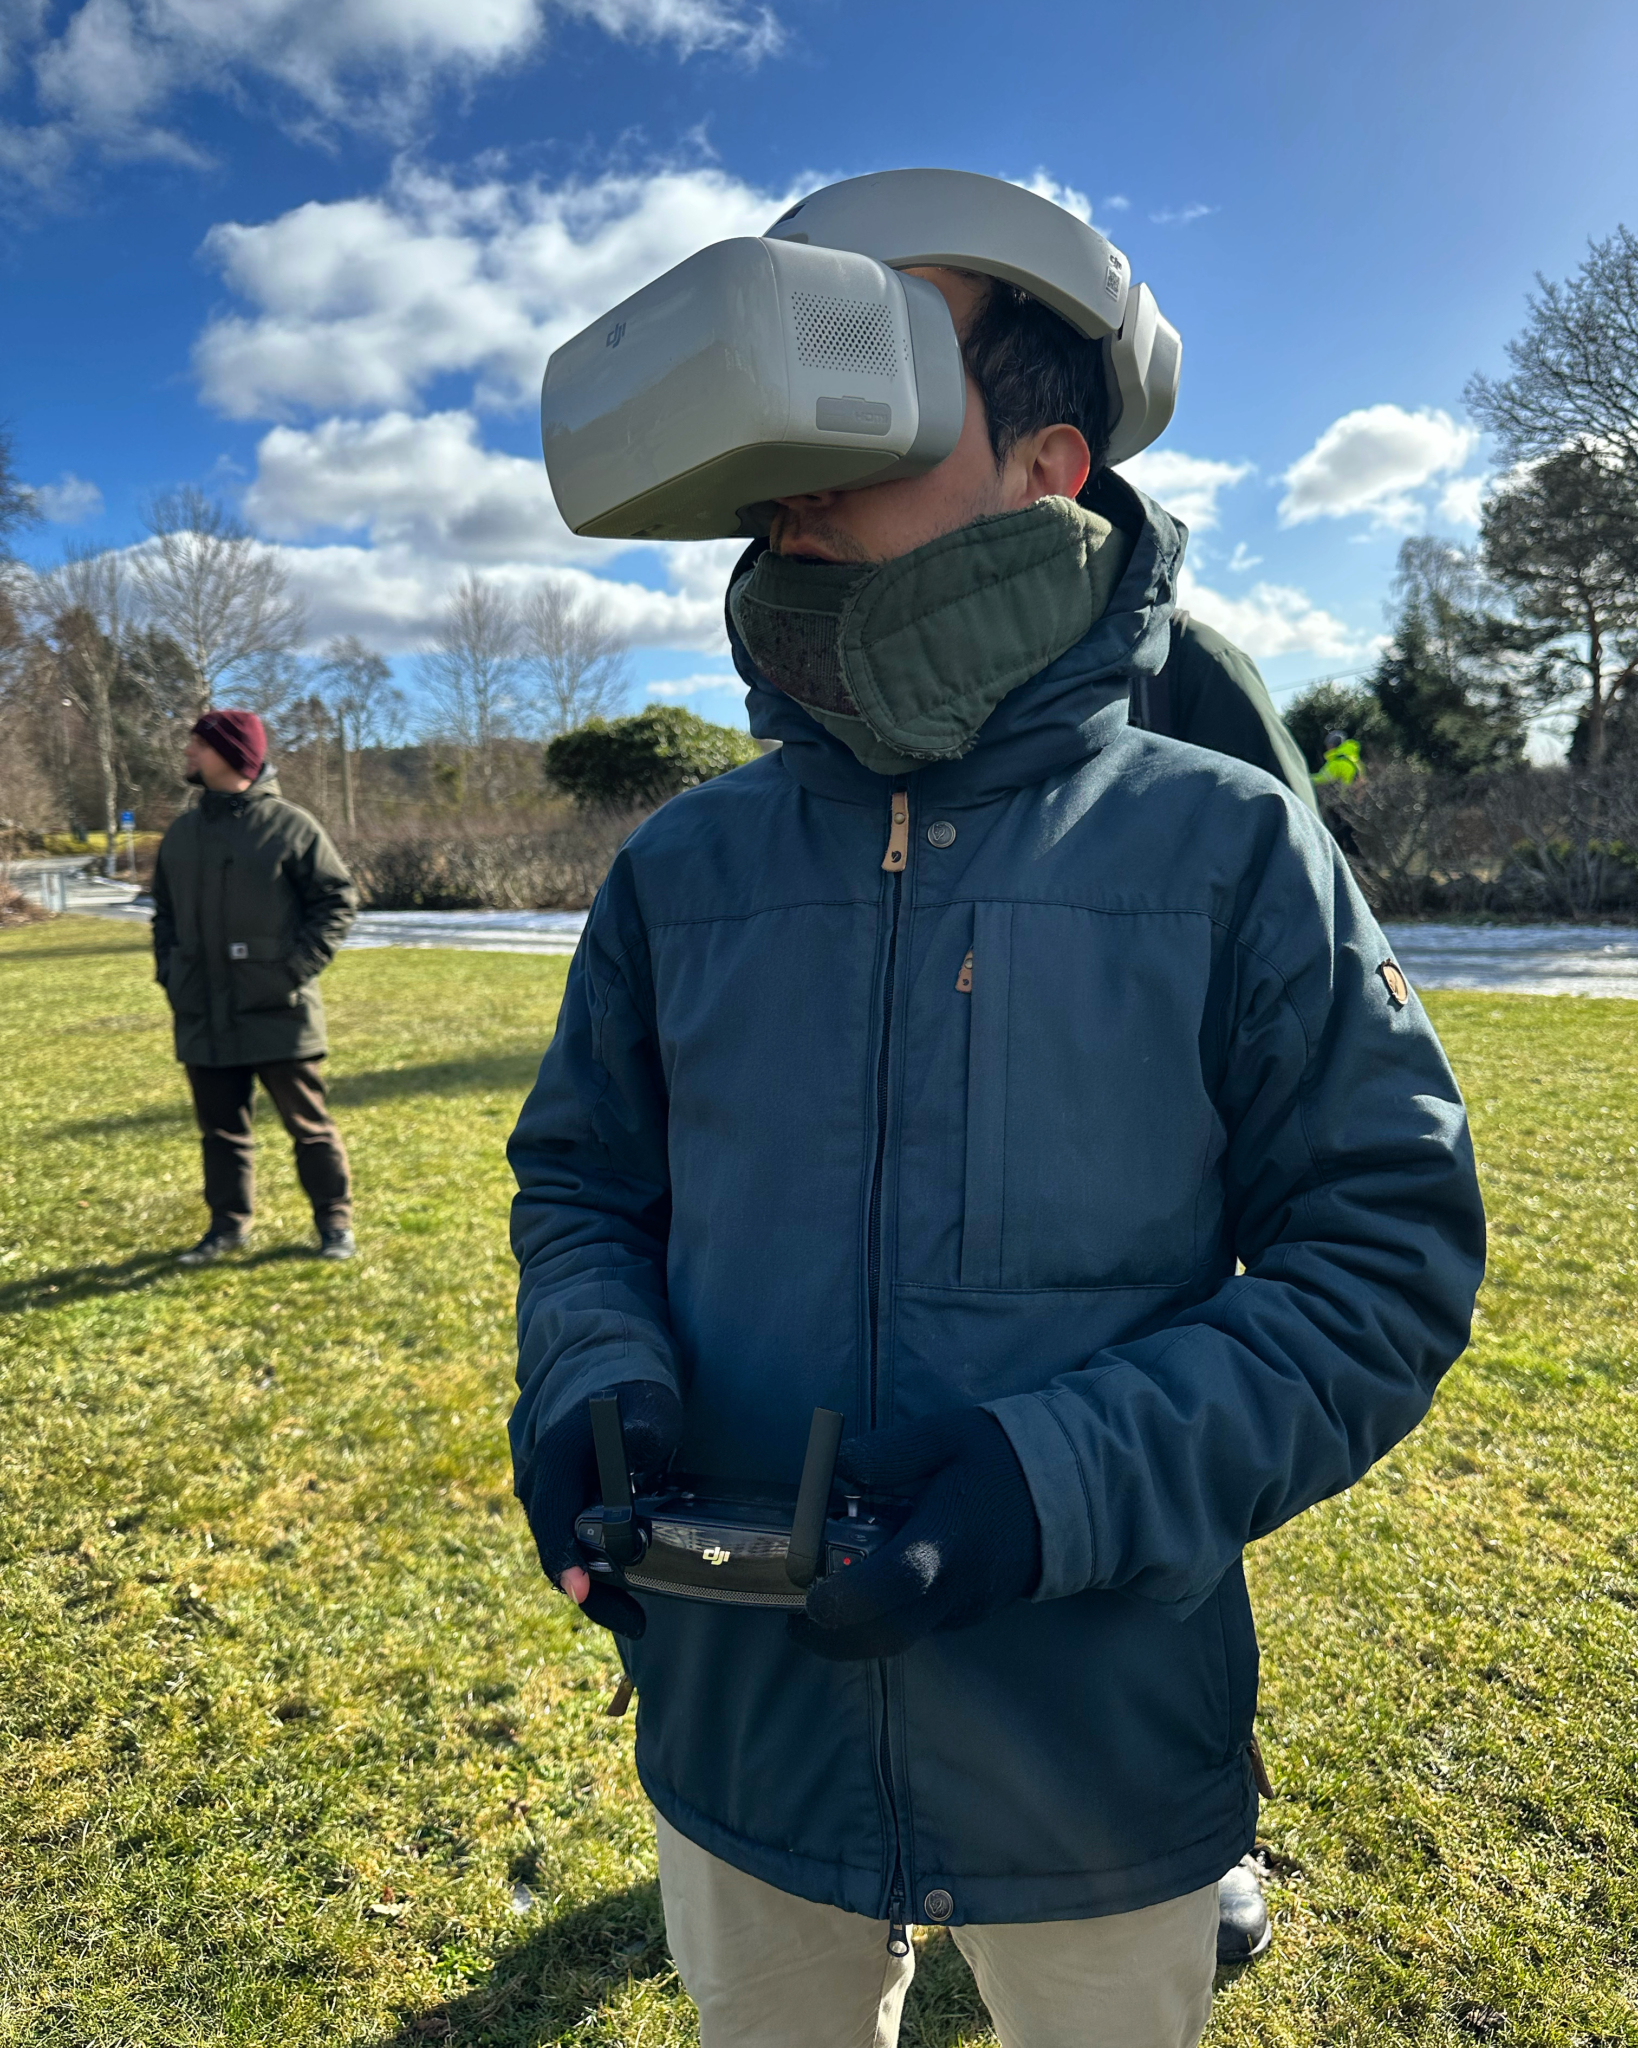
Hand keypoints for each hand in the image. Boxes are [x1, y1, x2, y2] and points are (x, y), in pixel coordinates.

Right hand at [516, 1380, 681, 1638]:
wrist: (603, 1362)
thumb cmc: (631, 1386)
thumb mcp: (647, 1405)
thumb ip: (645, 1430)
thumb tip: (643, 1452)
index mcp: (555, 1455)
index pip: (553, 1515)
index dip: (564, 1557)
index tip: (581, 1591)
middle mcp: (538, 1475)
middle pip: (554, 1544)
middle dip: (589, 1589)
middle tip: (635, 1621)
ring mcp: (543, 1486)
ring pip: (558, 1543)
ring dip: (590, 1579)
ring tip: (631, 1613)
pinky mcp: (556, 1493)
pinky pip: (564, 1534)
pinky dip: (588, 1561)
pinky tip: (620, 1581)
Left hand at [788, 1408, 1040, 1661]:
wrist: (1066, 1492)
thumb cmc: (997, 1459)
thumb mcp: (945, 1435)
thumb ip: (890, 1452)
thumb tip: (836, 1465)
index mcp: (949, 1538)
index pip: (898, 1581)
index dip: (849, 1597)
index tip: (809, 1599)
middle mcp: (957, 1587)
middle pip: (889, 1636)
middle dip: (835, 1640)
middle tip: (798, 1619)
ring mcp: (964, 1608)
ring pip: (902, 1639)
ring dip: (857, 1633)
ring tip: (824, 1601)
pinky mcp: (967, 1615)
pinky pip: (920, 1628)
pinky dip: (886, 1622)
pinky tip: (868, 1590)